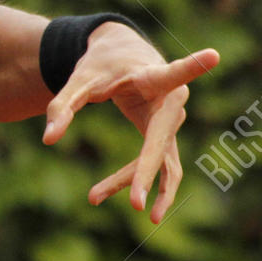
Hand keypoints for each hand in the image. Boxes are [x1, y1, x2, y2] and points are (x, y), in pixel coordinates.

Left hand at [42, 24, 219, 224]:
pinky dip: (131, 180)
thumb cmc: (103, 64)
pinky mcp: (164, 137)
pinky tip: (99, 195)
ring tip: (93, 197)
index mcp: (155, 77)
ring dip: (132, 182)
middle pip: (160, 143)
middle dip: (146, 173)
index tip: (213, 55)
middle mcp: (172, 102)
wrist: (121, 57)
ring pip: (159, 162)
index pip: (173, 74)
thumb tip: (48, 140)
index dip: (192, 67)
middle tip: (135, 205)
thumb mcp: (78, 80)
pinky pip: (153, 164)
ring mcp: (172, 124)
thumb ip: (62, 106)